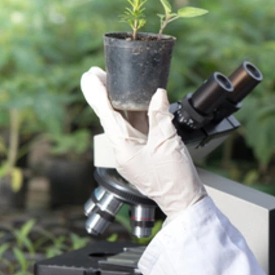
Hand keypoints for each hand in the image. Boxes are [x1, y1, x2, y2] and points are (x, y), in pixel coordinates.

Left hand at [80, 67, 206, 218]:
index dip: (97, 93)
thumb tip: (157, 95)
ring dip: (120, 102)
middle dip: (106, 94)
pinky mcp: (145, 153)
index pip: (106, 114)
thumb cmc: (174, 179)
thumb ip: (160, 116)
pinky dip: (137, 113)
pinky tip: (140, 102)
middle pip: (112, 116)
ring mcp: (134, 152)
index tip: (90, 76)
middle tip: (98, 73)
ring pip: (125, 121)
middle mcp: (124, 150)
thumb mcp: (167, 142)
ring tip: (116, 82)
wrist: (184, 201)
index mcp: (123, 148)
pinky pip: (138, 129)